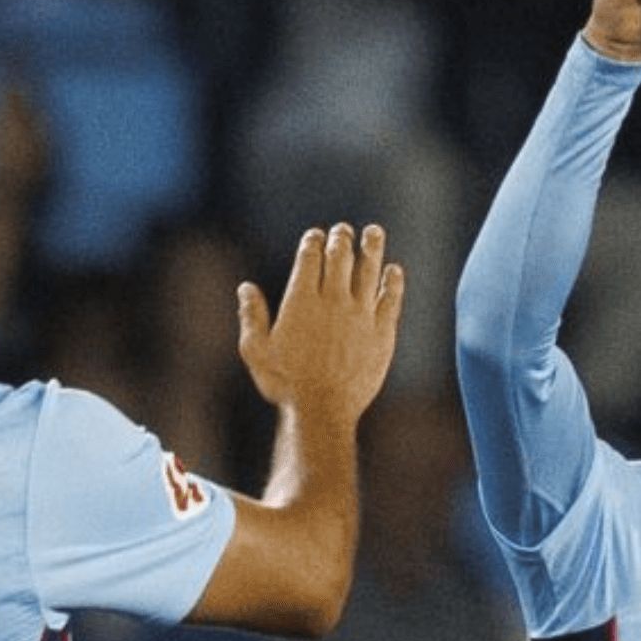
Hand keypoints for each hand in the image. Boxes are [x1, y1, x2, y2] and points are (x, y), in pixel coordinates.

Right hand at [236, 223, 404, 422]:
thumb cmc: (284, 384)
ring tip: (374, 232)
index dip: (313, 241)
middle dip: (341, 238)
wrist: (322, 410)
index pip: (310, 257)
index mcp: (301, 300)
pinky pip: (391, 299)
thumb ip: (251, 316)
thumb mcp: (255, 351)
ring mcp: (361, 315)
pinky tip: (394, 270)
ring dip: (372, 247)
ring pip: (370, 270)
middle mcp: (333, 300)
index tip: (316, 235)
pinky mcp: (382, 332)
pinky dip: (393, 281)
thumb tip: (245, 288)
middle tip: (343, 230)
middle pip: (341, 256)